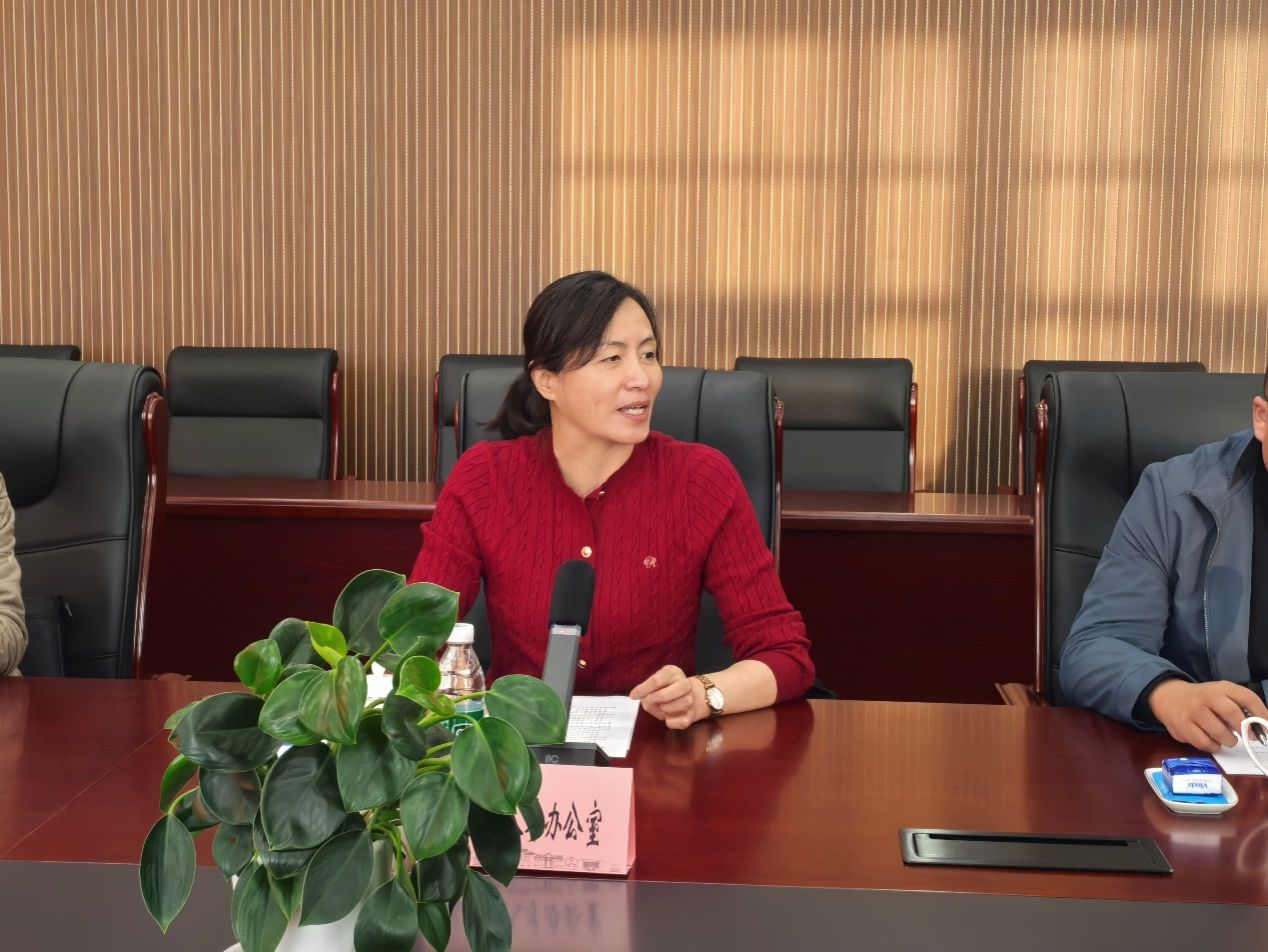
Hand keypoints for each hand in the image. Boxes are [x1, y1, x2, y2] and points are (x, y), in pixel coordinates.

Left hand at [629, 665, 706, 729]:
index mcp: (673, 672)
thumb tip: (636, 696)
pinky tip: (668, 718)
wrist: (690, 695)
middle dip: (654, 701)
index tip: (633, 696)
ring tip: (661, 708)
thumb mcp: (656, 682)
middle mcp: (684, 683)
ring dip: (665, 710)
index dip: (643, 690)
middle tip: (649, 702)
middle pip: (666, 695)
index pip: (656, 681)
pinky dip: (672, 722)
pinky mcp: (692, 714)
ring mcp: (691, 698)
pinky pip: (682, 722)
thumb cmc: (666, 688)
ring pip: (677, 706)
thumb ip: (646, 688)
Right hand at [1146, 679, 1267, 752]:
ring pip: (1219, 733)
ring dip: (1229, 740)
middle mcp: (1206, 697)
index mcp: (1220, 688)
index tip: (1267, 727)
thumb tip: (1261, 728)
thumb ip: (1241, 707)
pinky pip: (1205, 743)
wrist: (1168, 697)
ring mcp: (1192, 713)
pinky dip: (1214, 746)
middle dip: (1244, 729)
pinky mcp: (1182, 727)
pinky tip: (1213, 741)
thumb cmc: (1203, 699)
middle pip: (1232, 714)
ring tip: (1228, 738)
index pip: (1246, 697)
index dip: (1261, 713)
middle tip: (1247, 736)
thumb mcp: (1221, 694)